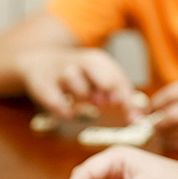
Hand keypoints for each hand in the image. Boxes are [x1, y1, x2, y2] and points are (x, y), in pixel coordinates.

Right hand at [17, 47, 135, 119]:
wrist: (39, 61)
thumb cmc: (78, 75)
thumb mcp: (100, 76)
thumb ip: (120, 94)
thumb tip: (138, 117)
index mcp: (98, 60)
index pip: (118, 79)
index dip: (127, 99)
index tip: (133, 117)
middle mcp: (80, 63)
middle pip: (100, 74)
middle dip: (106, 88)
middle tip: (105, 102)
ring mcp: (61, 73)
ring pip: (80, 89)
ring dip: (85, 98)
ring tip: (84, 100)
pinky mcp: (43, 86)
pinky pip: (57, 102)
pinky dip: (65, 109)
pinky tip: (68, 110)